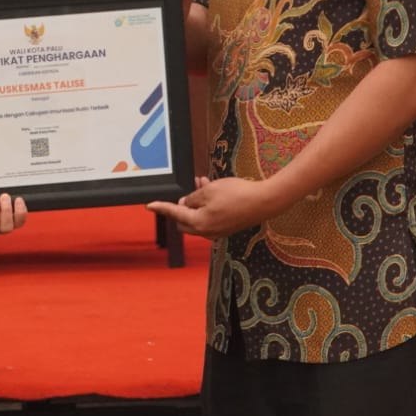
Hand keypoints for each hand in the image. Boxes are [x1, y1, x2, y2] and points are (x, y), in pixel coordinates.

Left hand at [148, 176, 276, 239]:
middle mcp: (206, 231)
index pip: (174, 213)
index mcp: (199, 222)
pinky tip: (212, 190)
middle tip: (185, 191)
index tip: (149, 205)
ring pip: (198, 217)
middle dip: (181, 206)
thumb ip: (192, 198)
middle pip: (184, 220)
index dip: (162, 207)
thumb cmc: (237, 194)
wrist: (266, 201)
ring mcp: (217, 231)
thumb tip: (183, 204)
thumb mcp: (209, 190)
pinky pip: (210, 218)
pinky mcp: (227, 228)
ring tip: (201, 184)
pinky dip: (207, 206)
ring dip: (196, 203)